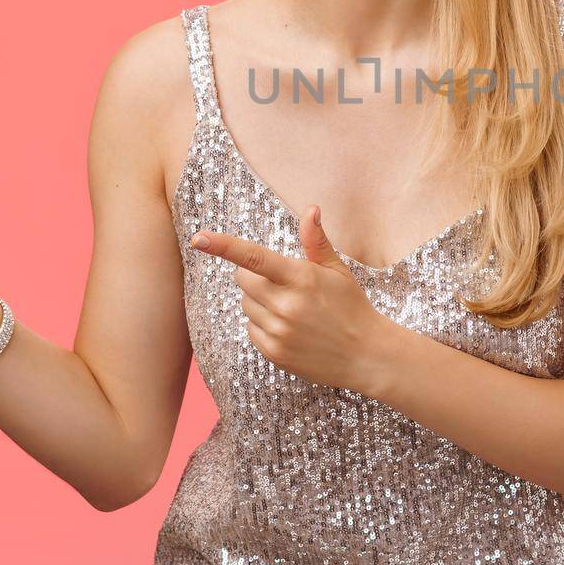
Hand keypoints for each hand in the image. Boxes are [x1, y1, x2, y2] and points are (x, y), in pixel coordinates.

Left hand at [190, 205, 398, 393]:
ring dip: (259, 300)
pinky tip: (288, 327)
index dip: (224, 246)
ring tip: (291, 308)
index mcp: (302, 278)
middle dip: (254, 275)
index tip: (198, 239)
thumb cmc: (351, 306)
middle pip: (243, 279)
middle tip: (281, 281)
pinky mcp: (273, 351)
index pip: (255, 257)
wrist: (365, 355)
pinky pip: (250, 328)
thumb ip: (316, 241)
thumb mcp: (338, 271)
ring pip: (246, 304)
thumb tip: (310, 209)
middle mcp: (286, 305)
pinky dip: (262, 323)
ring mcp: (278, 330)